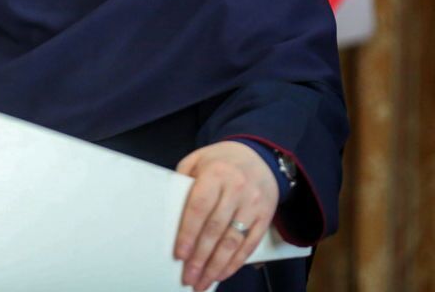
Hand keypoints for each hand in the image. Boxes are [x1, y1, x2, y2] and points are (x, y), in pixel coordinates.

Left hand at [173, 141, 278, 290]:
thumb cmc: (221, 160)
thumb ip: (183, 181)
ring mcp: (253, 205)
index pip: (199, 208)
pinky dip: (235, 262)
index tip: (179, 254)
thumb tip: (169, 210)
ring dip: (217, 265)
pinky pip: (250, 244)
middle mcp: (237, 189)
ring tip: (203, 281)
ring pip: (233, 241)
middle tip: (188, 276)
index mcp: (216, 174)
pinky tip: (222, 273)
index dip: (188, 233)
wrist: (259, 155)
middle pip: (216, 229)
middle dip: (200, 257)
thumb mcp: (197, 160)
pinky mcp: (264, 217)